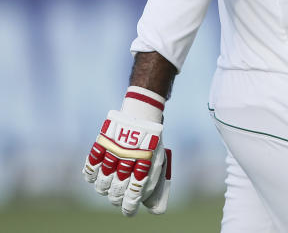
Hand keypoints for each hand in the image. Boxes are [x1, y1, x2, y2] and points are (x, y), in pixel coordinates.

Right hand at [82, 87, 171, 215]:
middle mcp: (127, 164)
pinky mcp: (101, 148)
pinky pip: (90, 170)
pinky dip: (92, 175)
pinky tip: (98, 174)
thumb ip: (154, 186)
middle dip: (118, 198)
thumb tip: (154, 210)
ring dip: (105, 188)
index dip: (129, 208)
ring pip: (101, 185)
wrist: (142, 116)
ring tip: (111, 183)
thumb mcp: (159, 162)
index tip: (129, 210)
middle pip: (115, 194)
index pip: (132, 198)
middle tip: (120, 195)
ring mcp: (112, 156)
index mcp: (144, 168)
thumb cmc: (151, 143)